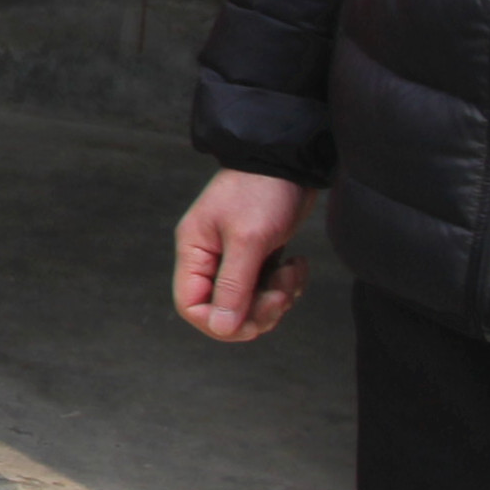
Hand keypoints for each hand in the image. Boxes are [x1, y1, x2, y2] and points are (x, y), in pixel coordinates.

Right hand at [173, 169, 311, 342]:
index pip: (192, 305)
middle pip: (225, 310)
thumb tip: (222, 328)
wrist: (291, 161)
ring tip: (293, 272)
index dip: (220, 322)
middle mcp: (210, 258)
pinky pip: (268, 290)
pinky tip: (297, 264)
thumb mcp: (248, 239)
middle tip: (281, 295)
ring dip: (278, 297)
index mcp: (195, 252)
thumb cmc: (263, 190)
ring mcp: (235, 258)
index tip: (252, 317)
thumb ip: (234, 286)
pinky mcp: (259, 256)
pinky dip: (287, 285)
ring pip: (250, 303)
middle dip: (258, 311)